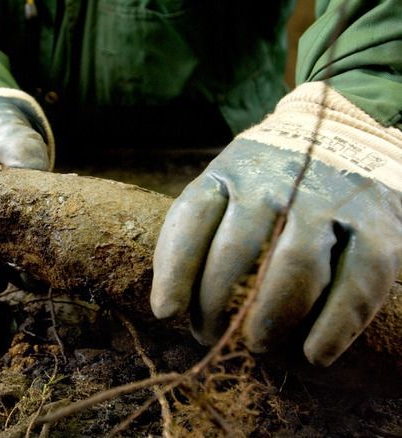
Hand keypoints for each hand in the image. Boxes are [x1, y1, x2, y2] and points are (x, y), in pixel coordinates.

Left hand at [150, 83, 401, 365]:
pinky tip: (316, 353)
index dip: (175, 268)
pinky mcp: (377, 226)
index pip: (193, 217)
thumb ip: (200, 231)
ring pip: (295, 266)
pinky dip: (335, 325)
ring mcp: (329, 201)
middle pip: (236, 248)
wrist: (347, 136)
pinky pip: (358, 281)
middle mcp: (277, 181)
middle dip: (216, 303)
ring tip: (257, 346)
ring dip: (271, 317)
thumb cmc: (268, 182)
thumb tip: (170, 304)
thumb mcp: (227, 186)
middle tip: (208, 337)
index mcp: (231, 172)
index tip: (166, 311)